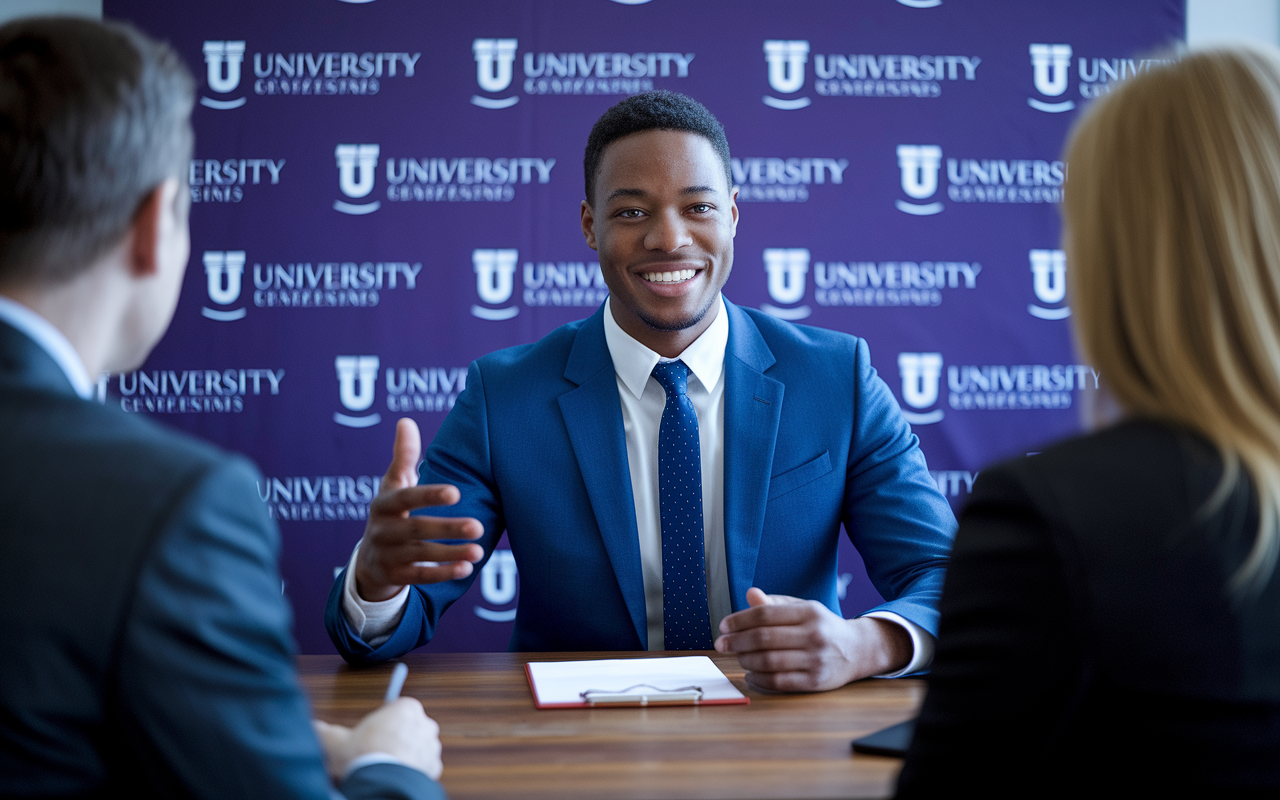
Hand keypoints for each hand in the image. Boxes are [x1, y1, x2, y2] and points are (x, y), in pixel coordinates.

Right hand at [313, 697, 442, 780]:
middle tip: (377, 752)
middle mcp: (424, 724)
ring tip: (384, 766)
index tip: (373, 733)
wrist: (381, 782)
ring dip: (405, 755)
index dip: (384, 722)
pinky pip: (423, 767)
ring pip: (417, 748)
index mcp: (406, 708)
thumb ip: (325, 731)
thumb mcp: (336, 741)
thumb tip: (313, 727)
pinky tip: (394, 775)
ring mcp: (431, 746)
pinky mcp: (435, 767)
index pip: (398, 709)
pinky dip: (411, 771)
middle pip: (410, 728)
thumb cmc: (363, 755)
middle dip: (397, 738)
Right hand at [353, 418, 483, 601]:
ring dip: (450, 554)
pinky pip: (419, 577)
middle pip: (417, 529)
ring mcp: (388, 555)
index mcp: (384, 504)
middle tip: (479, 526)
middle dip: (448, 528)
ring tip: (479, 551)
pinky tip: (466, 569)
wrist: (369, 560)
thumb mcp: (392, 485)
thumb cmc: (391, 513)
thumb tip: (406, 421)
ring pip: (421, 555)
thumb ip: (402, 456)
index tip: (456, 492)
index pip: (407, 498)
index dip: (429, 495)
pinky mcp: (395, 577)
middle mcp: (383, 530)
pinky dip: (442, 573)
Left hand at [714, 587, 911, 691]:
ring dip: (746, 660)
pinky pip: (779, 682)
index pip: (765, 614)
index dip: (739, 620)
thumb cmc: (821, 627)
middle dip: (737, 641)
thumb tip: (750, 594)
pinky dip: (758, 679)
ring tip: (738, 657)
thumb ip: (774, 604)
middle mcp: (814, 634)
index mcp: (809, 611)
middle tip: (721, 644)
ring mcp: (816, 659)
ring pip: (769, 661)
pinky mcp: (816, 682)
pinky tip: (750, 674)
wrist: (858, 650)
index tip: (723, 626)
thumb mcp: (802, 609)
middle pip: (764, 638)